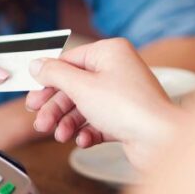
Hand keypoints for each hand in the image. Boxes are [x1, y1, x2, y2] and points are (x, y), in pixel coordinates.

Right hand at [25, 38, 180, 168]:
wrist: (161, 141)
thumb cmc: (128, 108)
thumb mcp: (81, 87)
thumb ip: (55, 74)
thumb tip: (37, 64)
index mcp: (110, 52)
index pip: (69, 60)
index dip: (48, 79)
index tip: (33, 94)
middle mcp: (117, 70)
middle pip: (74, 86)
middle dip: (56, 107)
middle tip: (40, 121)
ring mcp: (122, 95)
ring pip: (84, 106)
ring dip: (68, 122)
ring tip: (59, 135)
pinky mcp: (126, 118)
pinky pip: (98, 121)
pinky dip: (87, 131)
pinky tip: (82, 141)